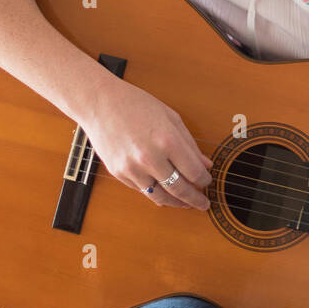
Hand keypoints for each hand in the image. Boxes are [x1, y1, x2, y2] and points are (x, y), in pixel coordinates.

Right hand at [82, 77, 214, 209]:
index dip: (204, 180)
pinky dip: (155, 193)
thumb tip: (205, 166)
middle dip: (195, 198)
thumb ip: (190, 144)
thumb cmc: (137, 105)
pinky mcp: (118, 173)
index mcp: (167, 140)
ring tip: (185, 203)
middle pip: (179, 189)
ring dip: (175, 202)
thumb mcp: (171, 118)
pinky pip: (142, 189)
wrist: (100, 103)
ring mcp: (132, 168)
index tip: (208, 181)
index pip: (194, 172)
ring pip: (159, 196)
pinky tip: (163, 192)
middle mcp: (150, 157)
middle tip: (204, 204)